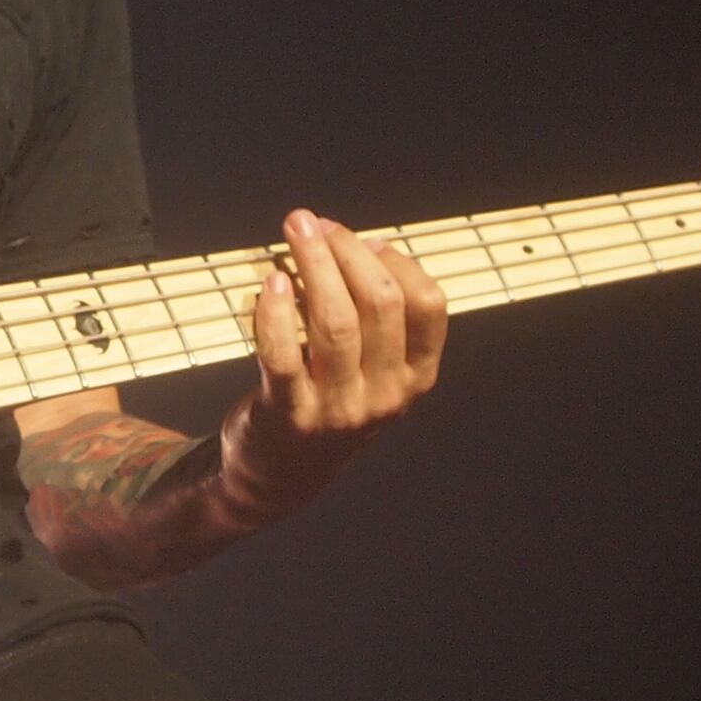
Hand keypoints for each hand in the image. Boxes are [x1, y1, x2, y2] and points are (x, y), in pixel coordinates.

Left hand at [221, 209, 447, 520]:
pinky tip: (271, 281)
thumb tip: (364, 244)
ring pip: (336, 321)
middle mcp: (386, 395)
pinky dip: (276, 310)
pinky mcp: (289, 413)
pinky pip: (283, 352)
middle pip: (380, 303)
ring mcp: (339, 408)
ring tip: (295, 231)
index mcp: (415, 377)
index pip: (428, 305)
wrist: (280, 476)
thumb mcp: (373, 371)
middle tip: (313, 224)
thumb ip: (377, 317)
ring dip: (313, 265)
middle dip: (346, 251)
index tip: (365, 238)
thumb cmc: (328, 402)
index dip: (398, 260)